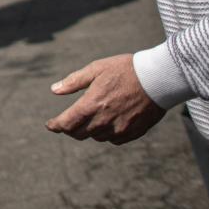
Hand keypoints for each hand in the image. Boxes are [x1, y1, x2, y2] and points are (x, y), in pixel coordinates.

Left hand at [45, 54, 164, 143]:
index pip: (66, 124)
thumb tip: (54, 90)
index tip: (50, 125)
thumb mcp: (96, 69)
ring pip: (96, 137)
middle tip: (69, 121)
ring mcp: (119, 129)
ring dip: (89, 130)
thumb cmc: (126, 69)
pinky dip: (107, 133)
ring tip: (92, 117)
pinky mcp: (133, 133)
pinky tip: (109, 122)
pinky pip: (113, 139)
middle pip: (78, 134)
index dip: (55, 126)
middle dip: (70, 128)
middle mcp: (103, 121)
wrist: (158, 79)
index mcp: (91, 104)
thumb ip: (74, 81)